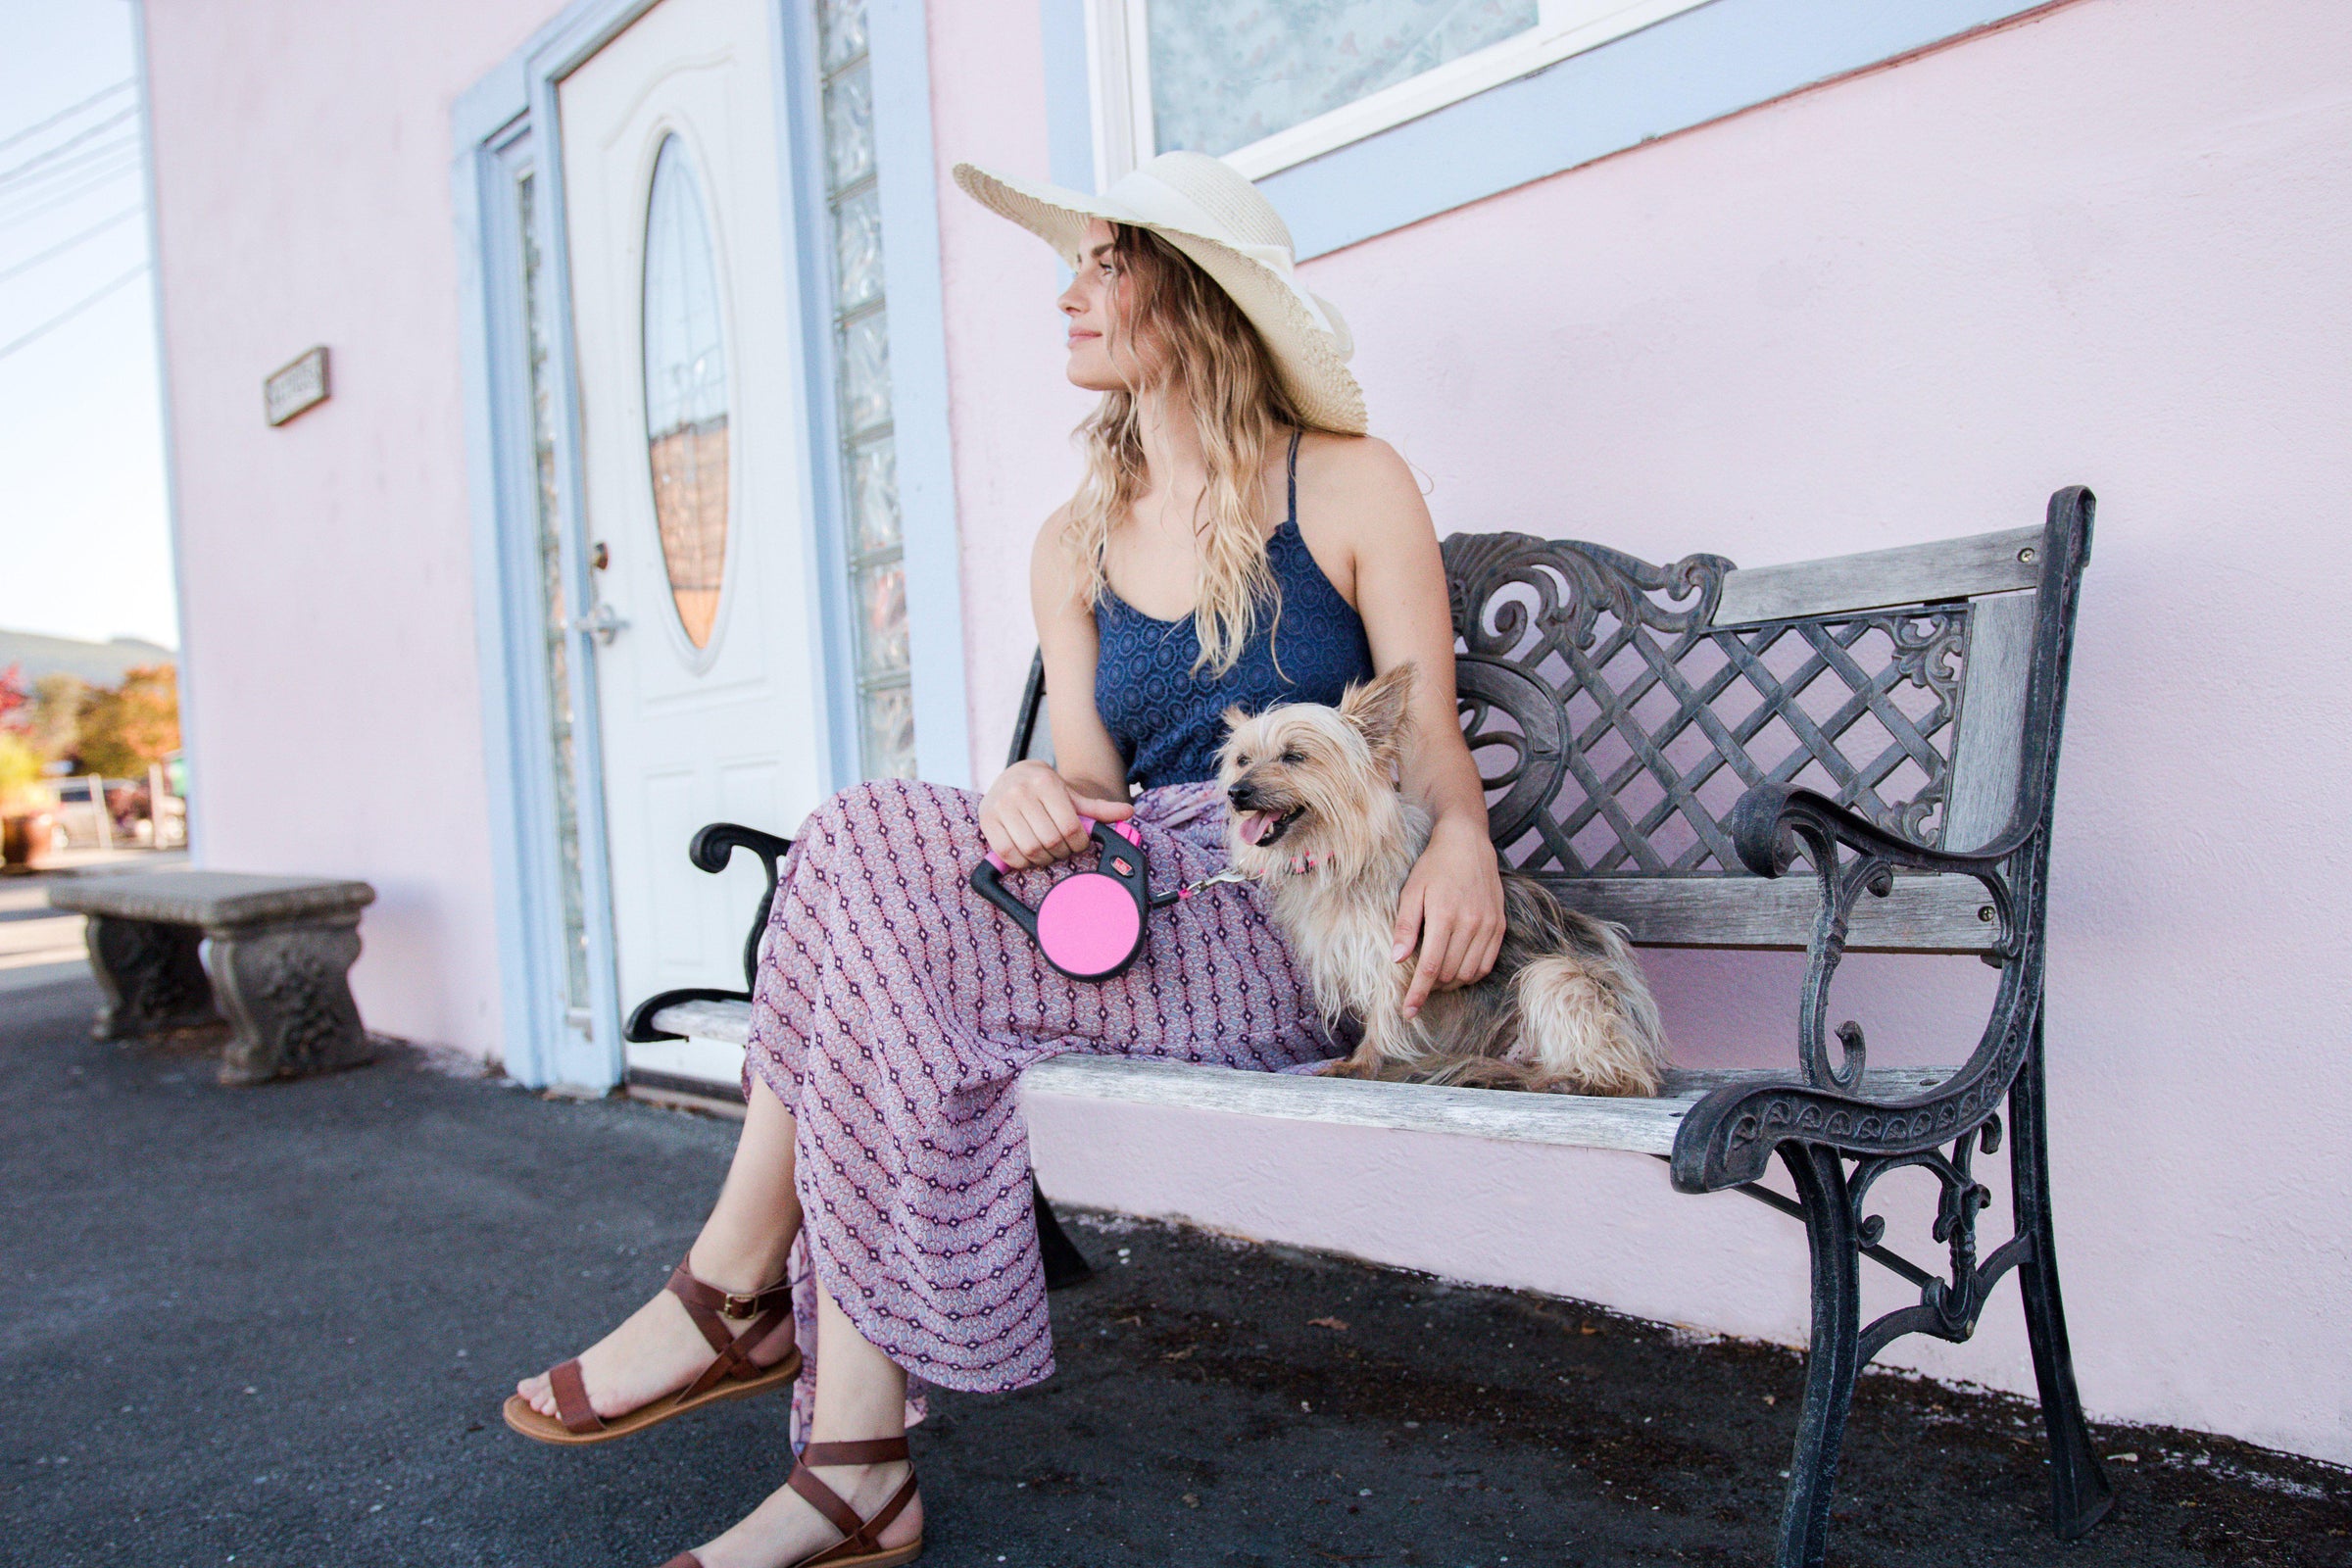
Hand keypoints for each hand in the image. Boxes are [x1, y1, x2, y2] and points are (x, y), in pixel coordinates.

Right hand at [978, 759, 1132, 869]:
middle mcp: (1020, 791)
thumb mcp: (1072, 795)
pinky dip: (1022, 862)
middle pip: (1051, 840)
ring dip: (1043, 859)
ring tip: (1048, 852)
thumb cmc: (1046, 789)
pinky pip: (1007, 853)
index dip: (1079, 843)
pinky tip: (1029, 855)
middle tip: (1063, 850)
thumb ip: (1097, 807)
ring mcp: (1000, 806)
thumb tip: (1127, 812)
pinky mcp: (987, 821)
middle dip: (1062, 852)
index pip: (1071, 826)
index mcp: (1045, 782)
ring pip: (1030, 849)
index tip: (1078, 843)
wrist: (1014, 775)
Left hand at [1391, 816, 1504, 1019]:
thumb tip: (1397, 960)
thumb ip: (1405, 926)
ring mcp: (1488, 926)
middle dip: (1431, 987)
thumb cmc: (1434, 866)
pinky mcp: (1500, 926)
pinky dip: (1470, 974)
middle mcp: (1470, 924)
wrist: (1468, 843)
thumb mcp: (1411, 891)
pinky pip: (1487, 963)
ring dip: (1450, 982)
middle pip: (1449, 974)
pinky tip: (1456, 969)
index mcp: (1444, 916)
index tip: (1407, 1013)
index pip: (1429, 967)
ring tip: (1435, 977)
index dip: (1417, 993)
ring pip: (1469, 973)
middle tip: (1417, 985)